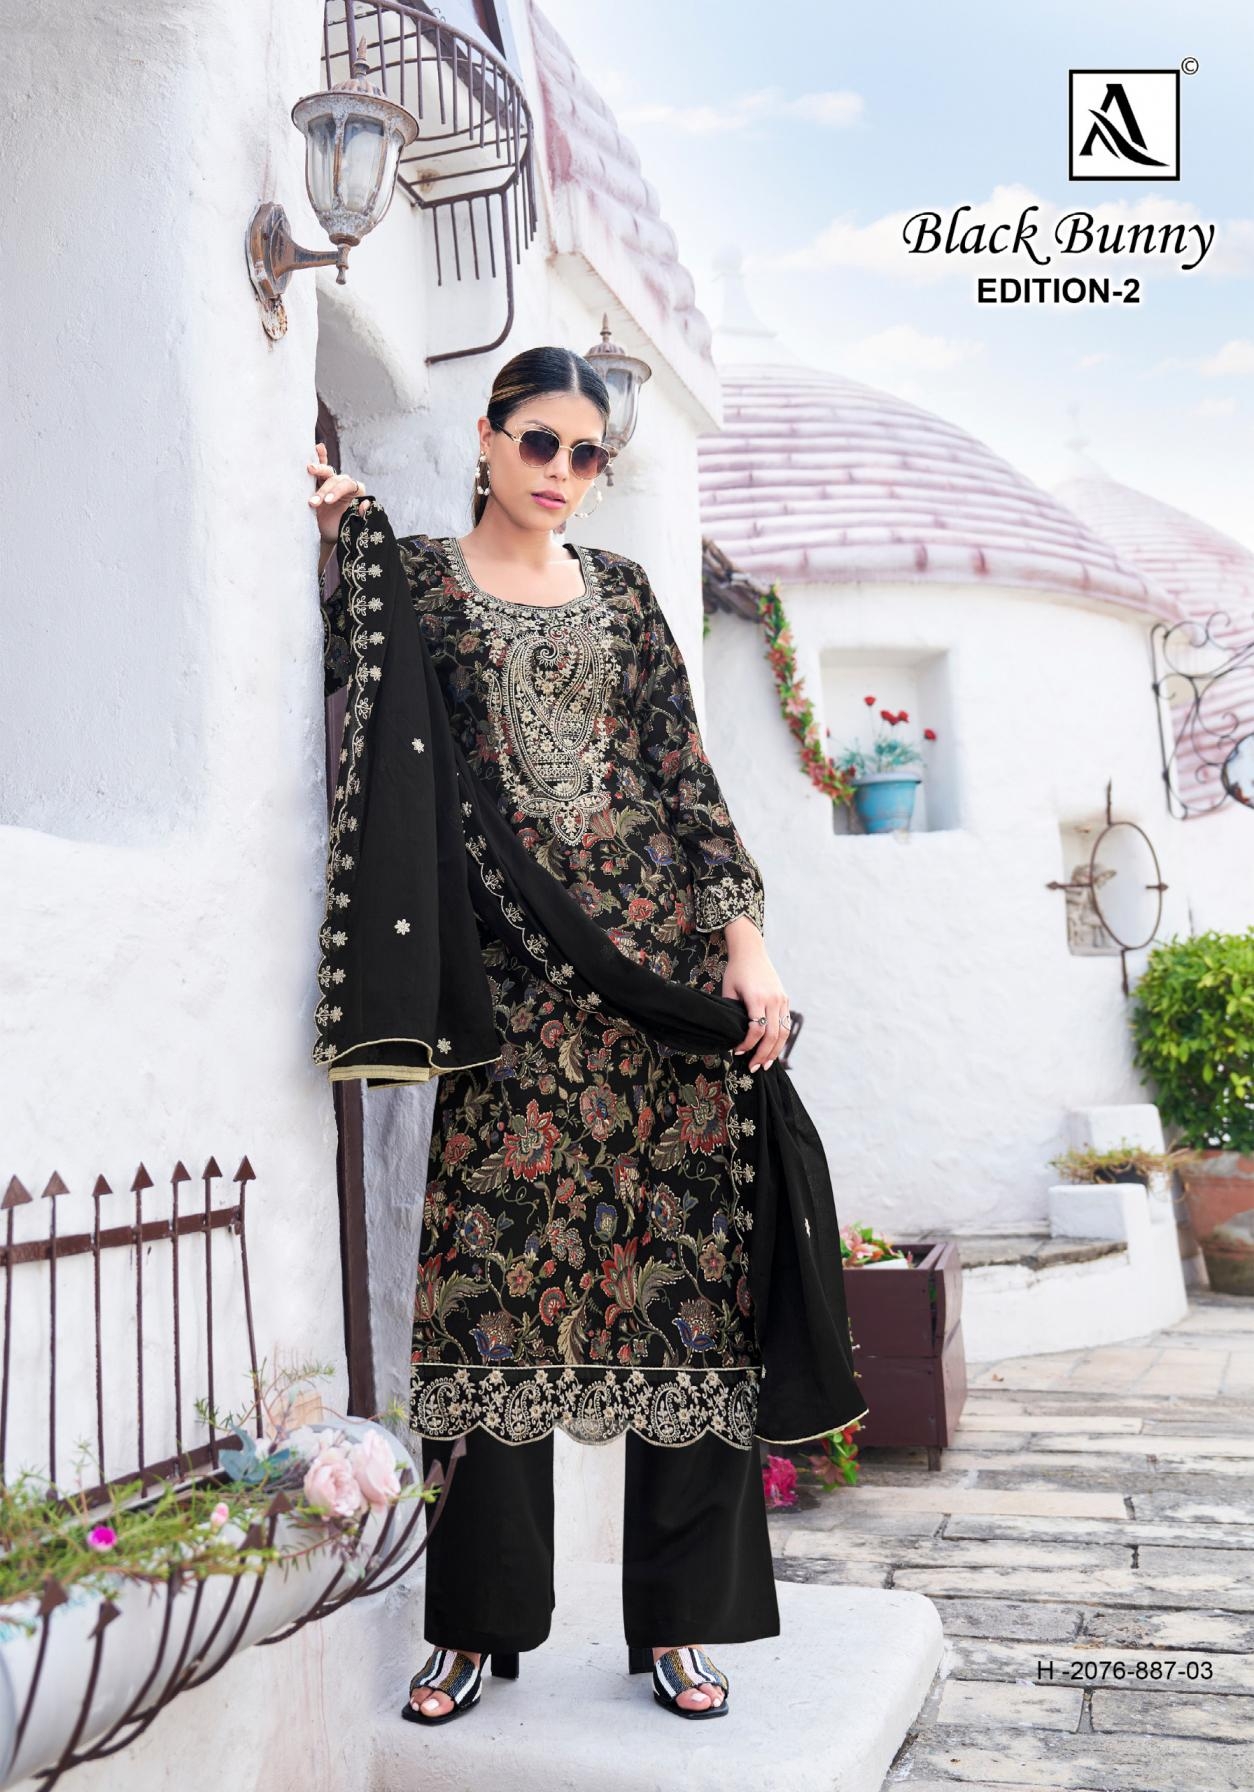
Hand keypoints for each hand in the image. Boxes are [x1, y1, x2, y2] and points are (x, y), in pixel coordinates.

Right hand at [307, 441, 369, 543]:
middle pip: (336, 479)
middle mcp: (346, 484)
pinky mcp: (322, 483)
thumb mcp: (353, 526)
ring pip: (327, 472)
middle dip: (324, 489)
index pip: (348, 485)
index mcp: (357, 492)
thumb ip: (361, 516)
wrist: (332, 534)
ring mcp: (333, 482)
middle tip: (315, 501)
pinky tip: (318, 447)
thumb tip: (366, 503)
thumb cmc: (343, 529)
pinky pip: (322, 468)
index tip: (327, 501)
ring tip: (307, 476)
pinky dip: (320, 457)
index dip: (337, 491)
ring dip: (316, 474)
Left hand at [722, 925, 789, 1072]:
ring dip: (775, 1051)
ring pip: (783, 1032)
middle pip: (772, 1035)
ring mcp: (782, 999)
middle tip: (754, 1068)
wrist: (751, 952)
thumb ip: (731, 1012)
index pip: (756, 1029)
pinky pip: (786, 1024)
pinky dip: (780, 1039)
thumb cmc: (736, 971)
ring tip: (765, 1064)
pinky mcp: (785, 999)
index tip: (737, 1052)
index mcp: (757, 998)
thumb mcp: (728, 990)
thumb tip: (731, 1036)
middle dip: (763, 1054)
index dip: (747, 1044)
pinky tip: (772, 1050)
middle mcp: (773, 1000)